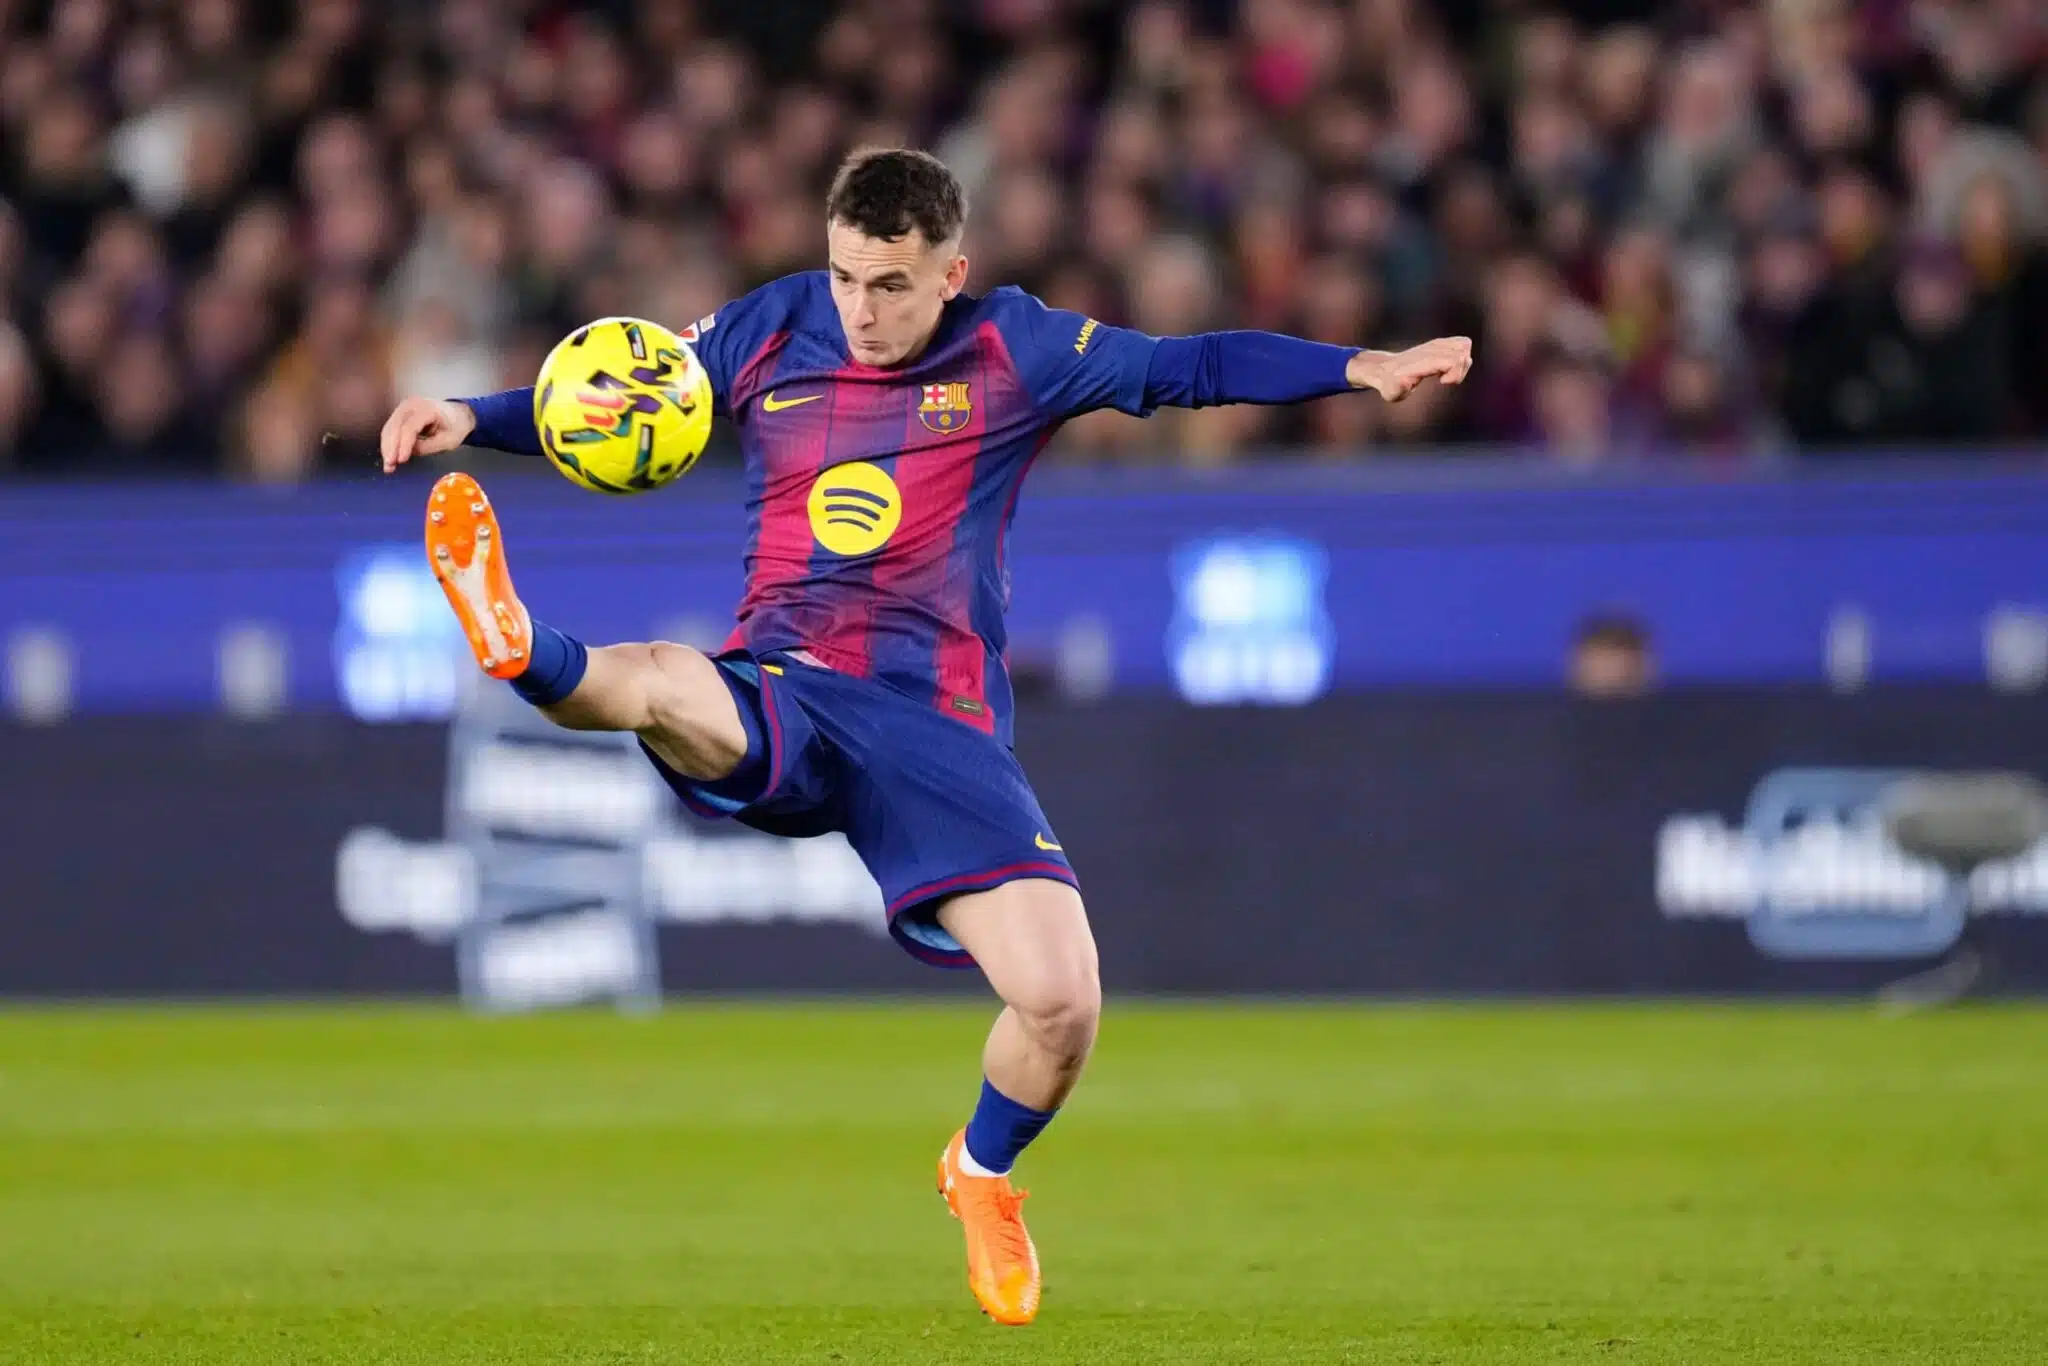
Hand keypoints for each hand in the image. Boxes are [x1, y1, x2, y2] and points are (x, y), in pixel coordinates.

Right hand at [379, 397, 475, 472]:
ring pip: (389, 429)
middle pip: (395, 427)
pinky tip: (390, 457)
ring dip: (387, 448)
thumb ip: (427, 447)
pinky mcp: (400, 414)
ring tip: (389, 466)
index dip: (404, 445)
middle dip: (391, 448)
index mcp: (428, 409)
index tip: (401, 460)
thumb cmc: (455, 427)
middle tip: (390, 466)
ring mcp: (404, 408)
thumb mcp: (447, 441)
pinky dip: (389, 444)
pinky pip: (391, 429)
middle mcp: (412, 404)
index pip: (410, 428)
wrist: (457, 415)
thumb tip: (408, 452)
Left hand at [1347, 337, 1474, 401]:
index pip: (1454, 359)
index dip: (1456, 373)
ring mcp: (1437, 343)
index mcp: (1424, 360)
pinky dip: (1462, 356)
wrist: (1385, 370)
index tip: (1442, 382)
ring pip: (1465, 344)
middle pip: (1463, 352)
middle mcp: (1432, 348)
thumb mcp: (1392, 391)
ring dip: (1463, 363)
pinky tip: (1449, 366)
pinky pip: (1463, 343)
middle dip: (1461, 370)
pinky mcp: (1440, 342)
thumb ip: (1400, 387)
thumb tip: (1406, 381)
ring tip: (1448, 373)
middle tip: (1445, 379)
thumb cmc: (1390, 385)